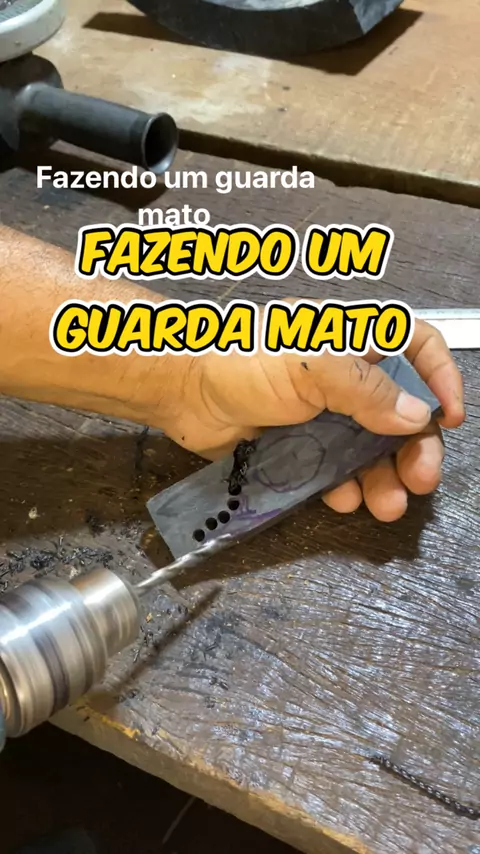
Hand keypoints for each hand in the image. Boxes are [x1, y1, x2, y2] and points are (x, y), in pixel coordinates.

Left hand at [156, 318, 463, 521]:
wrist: (184, 391)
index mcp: (354, 342)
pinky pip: (333, 470)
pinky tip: (344, 499)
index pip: (416, 347)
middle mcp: (344, 378)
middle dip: (415, 448)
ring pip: (370, 449)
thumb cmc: (243, 359)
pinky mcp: (298, 445)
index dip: (440, 378)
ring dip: (384, 478)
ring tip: (386, 504)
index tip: (450, 417)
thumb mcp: (313, 365)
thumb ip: (368, 390)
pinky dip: (343, 487)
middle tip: (421, 478)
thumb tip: (416, 417)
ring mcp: (322, 413)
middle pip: (401, 413)